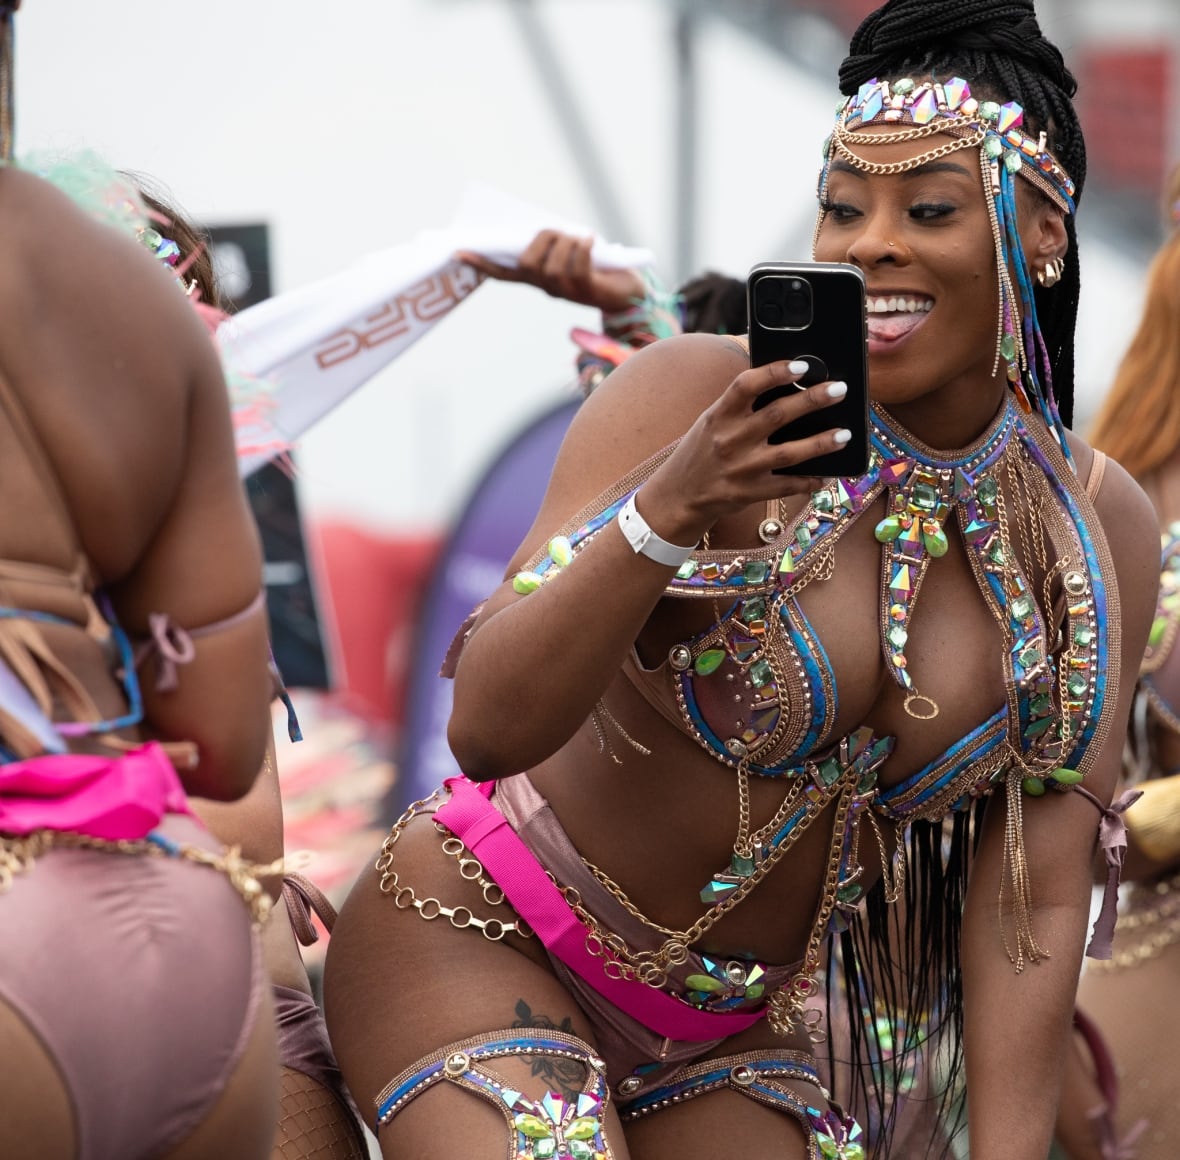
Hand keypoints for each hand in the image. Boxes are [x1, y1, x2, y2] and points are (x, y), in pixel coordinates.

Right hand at [456, 229, 645, 313]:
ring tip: (580, 237)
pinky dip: (583, 246)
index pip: (503, 273)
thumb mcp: (567, 249)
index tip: (459, 252)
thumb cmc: (595, 263)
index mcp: (536, 278)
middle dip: (542, 239)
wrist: (628, 289)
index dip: (481, 264)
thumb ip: (550, 242)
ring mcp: (565, 292)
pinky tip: (591, 240)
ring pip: (553, 264)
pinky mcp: (586, 290)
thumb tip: (539, 227)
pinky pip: (577, 265)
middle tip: (559, 231)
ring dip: (566, 241)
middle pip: (528, 263)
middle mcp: (546, 288)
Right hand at [639, 359, 851, 541]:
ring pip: (790, 452)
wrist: (678, 495)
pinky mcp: (749, 493)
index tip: (802, 365)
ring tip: (846, 434)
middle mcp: (730, 440)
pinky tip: (828, 474)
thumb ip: (740, 405)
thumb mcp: (711, 422)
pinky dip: (810, 481)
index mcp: (719, 416)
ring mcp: (741, 468)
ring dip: (822, 442)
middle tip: (839, 389)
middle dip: (813, 400)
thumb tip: (785, 384)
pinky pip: (787, 485)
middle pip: (777, 414)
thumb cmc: (700, 451)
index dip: (775, 372)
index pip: (746, 385)